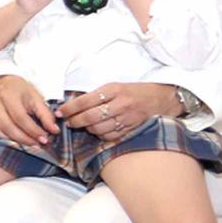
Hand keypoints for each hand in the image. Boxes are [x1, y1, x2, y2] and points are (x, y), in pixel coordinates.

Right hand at [0, 74, 57, 147]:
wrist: (3, 82)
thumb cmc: (21, 91)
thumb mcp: (36, 97)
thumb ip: (46, 114)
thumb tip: (54, 130)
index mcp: (9, 95)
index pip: (20, 117)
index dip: (33, 130)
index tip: (45, 138)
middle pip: (7, 126)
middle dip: (24, 138)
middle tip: (37, 144)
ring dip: (12, 140)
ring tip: (27, 144)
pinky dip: (0, 138)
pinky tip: (12, 141)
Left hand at [59, 82, 181, 146]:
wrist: (161, 99)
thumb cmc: (134, 91)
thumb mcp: (115, 86)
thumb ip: (97, 95)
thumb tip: (73, 105)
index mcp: (114, 90)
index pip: (85, 101)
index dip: (69, 108)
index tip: (60, 112)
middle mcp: (120, 104)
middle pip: (89, 117)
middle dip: (74, 121)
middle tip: (68, 122)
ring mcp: (126, 118)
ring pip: (98, 129)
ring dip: (87, 129)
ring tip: (83, 125)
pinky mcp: (131, 129)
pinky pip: (109, 136)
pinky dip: (100, 135)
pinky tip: (98, 130)